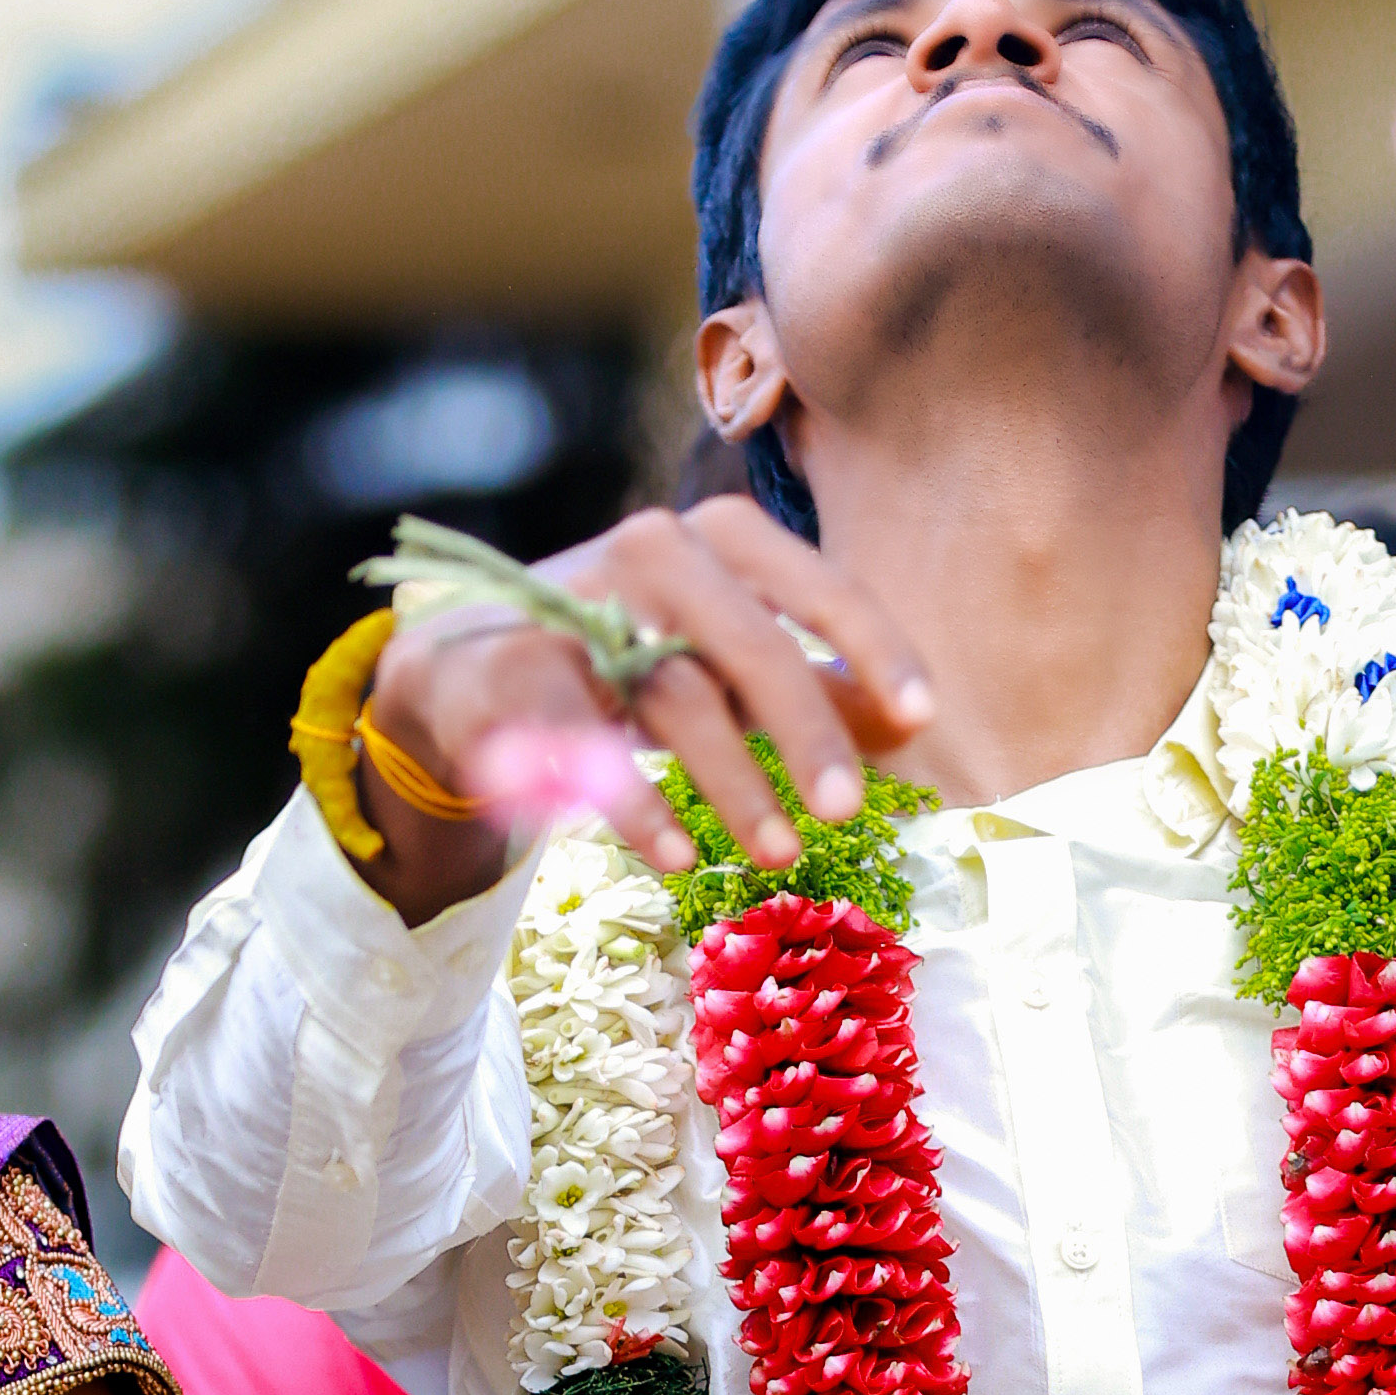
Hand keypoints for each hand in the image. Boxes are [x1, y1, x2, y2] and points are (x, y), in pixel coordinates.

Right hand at [365, 508, 935, 913]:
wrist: (472, 663)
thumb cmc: (630, 656)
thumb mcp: (726, 661)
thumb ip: (813, 686)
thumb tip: (909, 726)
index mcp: (720, 538)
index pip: (815, 585)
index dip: (874, 648)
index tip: (923, 717)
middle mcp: (653, 552)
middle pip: (749, 643)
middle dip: (806, 730)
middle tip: (847, 810)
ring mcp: (579, 605)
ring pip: (675, 694)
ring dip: (734, 783)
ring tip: (779, 854)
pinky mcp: (516, 668)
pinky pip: (585, 742)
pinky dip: (634, 804)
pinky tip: (679, 856)